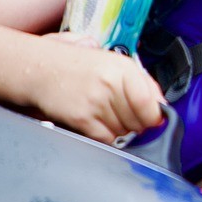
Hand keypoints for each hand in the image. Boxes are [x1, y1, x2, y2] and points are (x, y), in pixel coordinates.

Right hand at [30, 32, 166, 142]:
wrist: (39, 68)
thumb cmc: (77, 66)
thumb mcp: (114, 63)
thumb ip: (142, 83)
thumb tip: (162, 106)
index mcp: (124, 68)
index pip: (151, 103)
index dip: (153, 116)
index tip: (151, 119)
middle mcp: (111, 83)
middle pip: (138, 121)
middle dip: (133, 122)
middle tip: (118, 112)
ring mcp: (95, 101)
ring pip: (122, 131)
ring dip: (116, 128)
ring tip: (101, 112)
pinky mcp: (81, 117)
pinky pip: (105, 138)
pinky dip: (102, 135)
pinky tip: (93, 121)